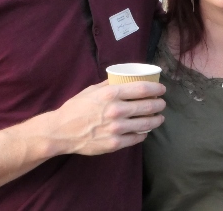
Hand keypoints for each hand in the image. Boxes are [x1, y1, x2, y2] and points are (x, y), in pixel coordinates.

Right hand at [35, 80, 166, 156]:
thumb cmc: (75, 108)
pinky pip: (137, 138)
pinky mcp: (115, 143)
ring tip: (159, 118)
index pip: (142, 89)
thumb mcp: (91, 90)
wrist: (61, 131)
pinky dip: (143, 134)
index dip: (156, 88)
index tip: (162, 89)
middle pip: (147, 106)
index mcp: (111, 94)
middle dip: (159, 104)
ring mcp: (116, 128)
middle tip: (162, 103)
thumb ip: (109, 85)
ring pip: (146, 124)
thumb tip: (125, 79)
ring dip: (156, 120)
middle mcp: (116, 111)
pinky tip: (144, 131)